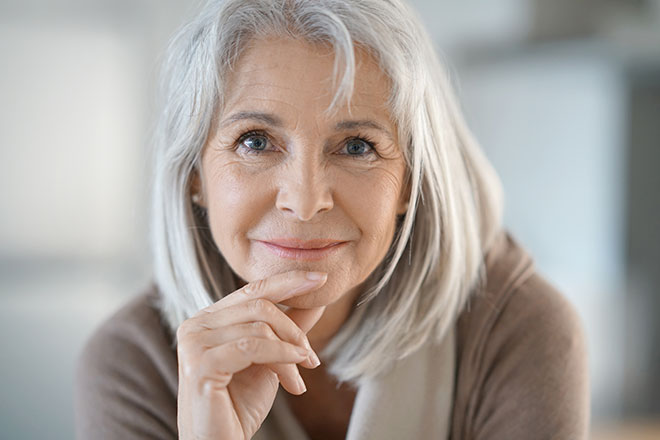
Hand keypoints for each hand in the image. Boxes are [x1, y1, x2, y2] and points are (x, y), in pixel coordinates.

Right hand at [176, 270, 326, 439]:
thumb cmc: (239, 404)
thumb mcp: (270, 359)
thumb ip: (287, 329)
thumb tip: (316, 300)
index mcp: (209, 318)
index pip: (253, 290)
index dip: (288, 281)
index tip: (320, 279)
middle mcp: (196, 324)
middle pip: (259, 304)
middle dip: (293, 329)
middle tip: (311, 358)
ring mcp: (194, 342)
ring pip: (259, 326)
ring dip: (290, 351)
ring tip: (300, 377)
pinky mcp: (200, 364)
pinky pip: (253, 347)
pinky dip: (282, 358)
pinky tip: (294, 379)